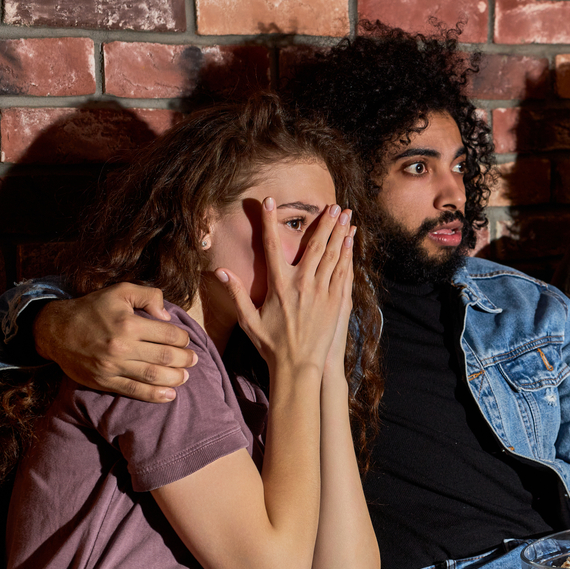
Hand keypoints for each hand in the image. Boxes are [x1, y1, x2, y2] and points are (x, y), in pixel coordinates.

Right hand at [33, 283, 196, 401]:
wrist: (55, 330)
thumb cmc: (92, 309)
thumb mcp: (120, 291)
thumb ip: (148, 296)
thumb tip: (167, 315)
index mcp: (129, 324)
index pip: (170, 335)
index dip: (184, 339)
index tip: (186, 341)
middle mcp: (122, 346)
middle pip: (166, 357)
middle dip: (186, 360)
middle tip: (193, 360)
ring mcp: (112, 366)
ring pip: (154, 376)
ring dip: (176, 378)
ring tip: (185, 376)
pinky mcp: (104, 381)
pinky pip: (134, 391)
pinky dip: (155, 395)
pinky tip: (170, 395)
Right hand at [219, 200, 353, 373]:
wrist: (298, 367)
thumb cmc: (271, 345)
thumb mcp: (248, 320)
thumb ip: (236, 293)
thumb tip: (219, 271)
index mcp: (278, 286)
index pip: (272, 246)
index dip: (269, 222)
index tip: (269, 201)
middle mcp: (302, 285)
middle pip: (314, 246)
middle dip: (324, 222)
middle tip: (332, 204)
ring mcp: (321, 292)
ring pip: (332, 256)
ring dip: (339, 233)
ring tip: (346, 215)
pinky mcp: (336, 302)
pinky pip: (343, 273)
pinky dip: (347, 255)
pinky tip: (350, 241)